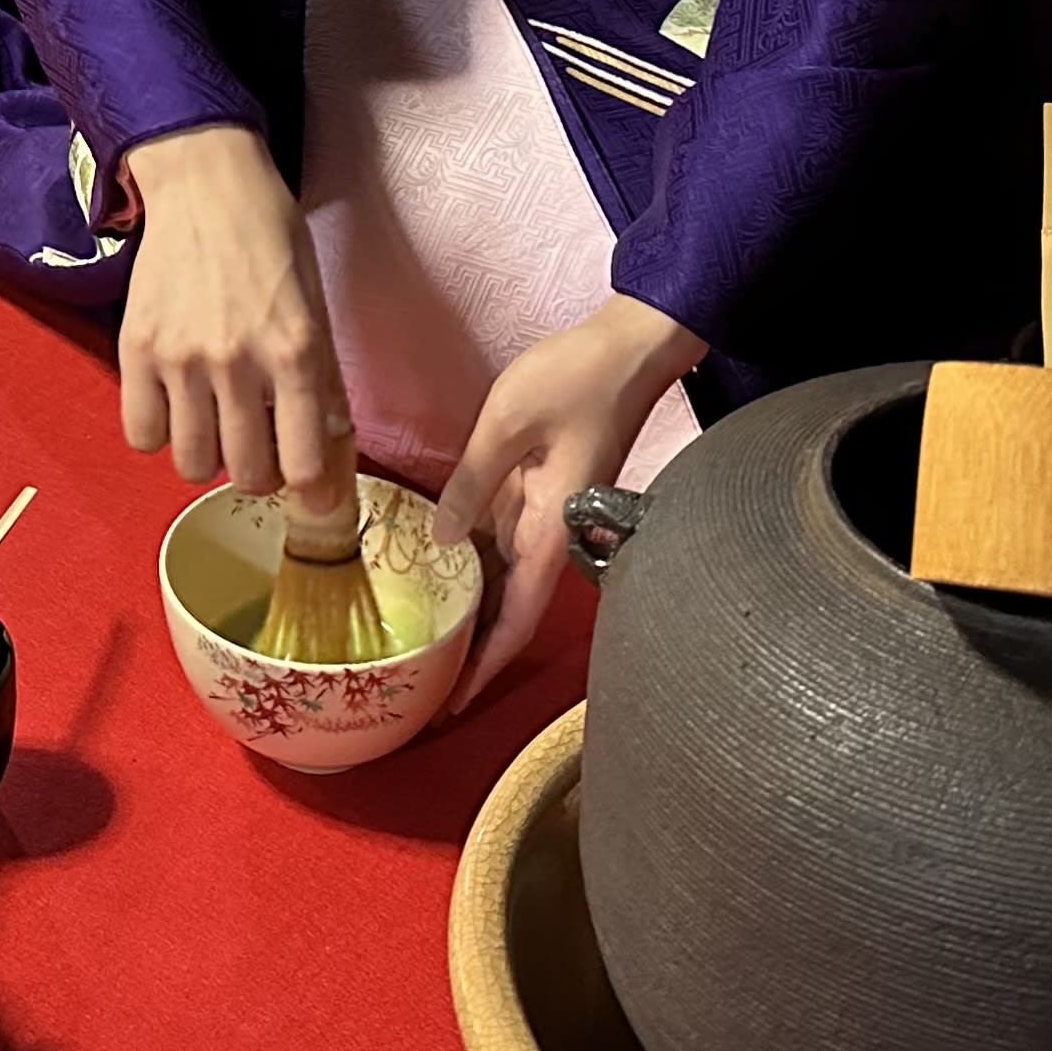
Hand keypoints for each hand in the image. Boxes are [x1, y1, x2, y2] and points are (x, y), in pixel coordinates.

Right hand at [116, 124, 348, 500]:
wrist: (206, 184)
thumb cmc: (270, 238)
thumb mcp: (315, 303)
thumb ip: (323, 379)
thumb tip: (331, 444)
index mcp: (296, 351)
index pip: (305, 465)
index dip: (309, 489)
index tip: (305, 484)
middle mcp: (237, 362)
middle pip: (246, 475)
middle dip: (257, 472)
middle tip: (258, 443)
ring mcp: (182, 358)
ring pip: (191, 464)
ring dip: (207, 454)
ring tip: (214, 421)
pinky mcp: (136, 348)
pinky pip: (141, 434)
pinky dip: (159, 432)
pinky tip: (175, 404)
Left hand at [433, 294, 706, 714]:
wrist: (631, 348)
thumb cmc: (577, 379)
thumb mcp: (508, 422)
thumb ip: (473, 482)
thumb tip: (444, 540)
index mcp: (552, 529)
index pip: (518, 618)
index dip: (487, 665)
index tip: (454, 702)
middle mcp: (554, 533)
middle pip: (511, 610)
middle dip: (473, 650)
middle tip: (420, 677)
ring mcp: (550, 514)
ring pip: (507, 579)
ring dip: (474, 610)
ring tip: (422, 635)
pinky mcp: (546, 491)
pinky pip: (508, 542)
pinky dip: (479, 565)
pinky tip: (444, 569)